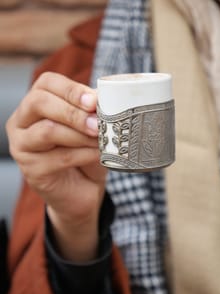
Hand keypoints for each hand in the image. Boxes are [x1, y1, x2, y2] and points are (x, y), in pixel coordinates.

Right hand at [6, 72, 106, 261]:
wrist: (82, 190)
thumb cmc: (85, 153)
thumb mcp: (90, 127)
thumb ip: (92, 111)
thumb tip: (103, 96)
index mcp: (35, 104)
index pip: (46, 83)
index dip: (71, 89)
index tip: (94, 101)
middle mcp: (22, 122)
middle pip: (39, 103)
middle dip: (73, 112)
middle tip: (98, 123)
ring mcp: (22, 146)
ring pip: (48, 130)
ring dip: (79, 135)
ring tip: (101, 139)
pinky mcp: (31, 170)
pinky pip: (59, 157)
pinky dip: (83, 154)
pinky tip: (97, 155)